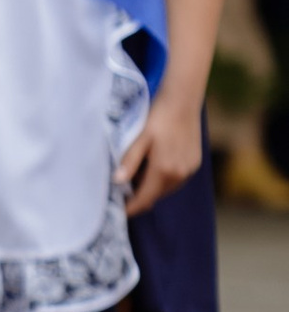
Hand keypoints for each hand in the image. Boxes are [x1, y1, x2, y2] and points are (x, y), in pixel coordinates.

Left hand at [118, 85, 203, 216]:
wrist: (183, 100)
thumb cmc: (158, 117)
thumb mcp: (139, 139)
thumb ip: (129, 162)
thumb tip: (117, 182)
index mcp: (163, 171)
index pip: (144, 199)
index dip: (131, 208)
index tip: (118, 211)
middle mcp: (179, 175)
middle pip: (155, 196)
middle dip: (139, 197)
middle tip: (122, 190)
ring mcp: (189, 169)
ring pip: (166, 189)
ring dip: (152, 187)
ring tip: (137, 172)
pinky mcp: (194, 163)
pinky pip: (176, 179)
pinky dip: (164, 178)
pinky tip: (154, 164)